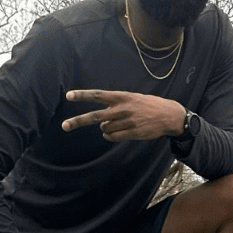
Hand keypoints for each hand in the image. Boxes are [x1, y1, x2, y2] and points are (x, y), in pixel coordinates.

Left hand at [61, 89, 183, 141]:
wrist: (169, 115)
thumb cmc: (148, 105)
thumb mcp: (132, 98)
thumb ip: (115, 106)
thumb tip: (100, 123)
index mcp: (122, 97)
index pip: (98, 95)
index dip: (83, 95)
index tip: (69, 95)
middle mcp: (122, 109)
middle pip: (95, 116)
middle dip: (78, 121)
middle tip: (64, 126)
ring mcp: (127, 121)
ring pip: (104, 129)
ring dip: (105, 129)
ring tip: (116, 124)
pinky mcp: (132, 132)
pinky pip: (113, 137)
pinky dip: (111, 136)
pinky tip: (116, 133)